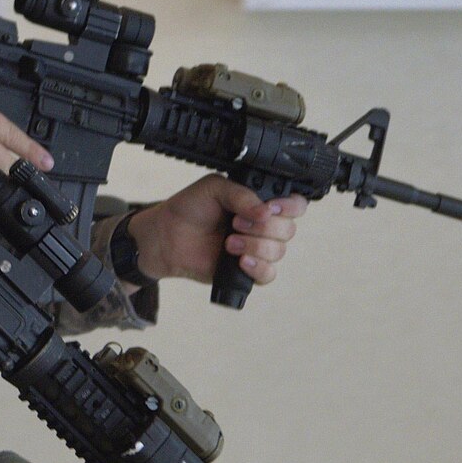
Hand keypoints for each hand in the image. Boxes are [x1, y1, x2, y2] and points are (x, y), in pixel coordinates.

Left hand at [124, 175, 307, 286]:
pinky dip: (257, 267)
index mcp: (261, 204)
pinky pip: (268, 274)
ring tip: (227, 242)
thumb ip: (241, 194)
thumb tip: (266, 212)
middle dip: (262, 227)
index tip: (270, 208)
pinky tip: (239, 261)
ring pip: (278, 251)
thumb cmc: (189, 208)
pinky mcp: (247, 271)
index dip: (290, 207)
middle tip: (234, 223)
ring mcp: (257, 250)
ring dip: (254, 246)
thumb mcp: (214, 188)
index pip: (295, 205)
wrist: (166, 236)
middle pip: (288, 230)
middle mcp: (263, 227)